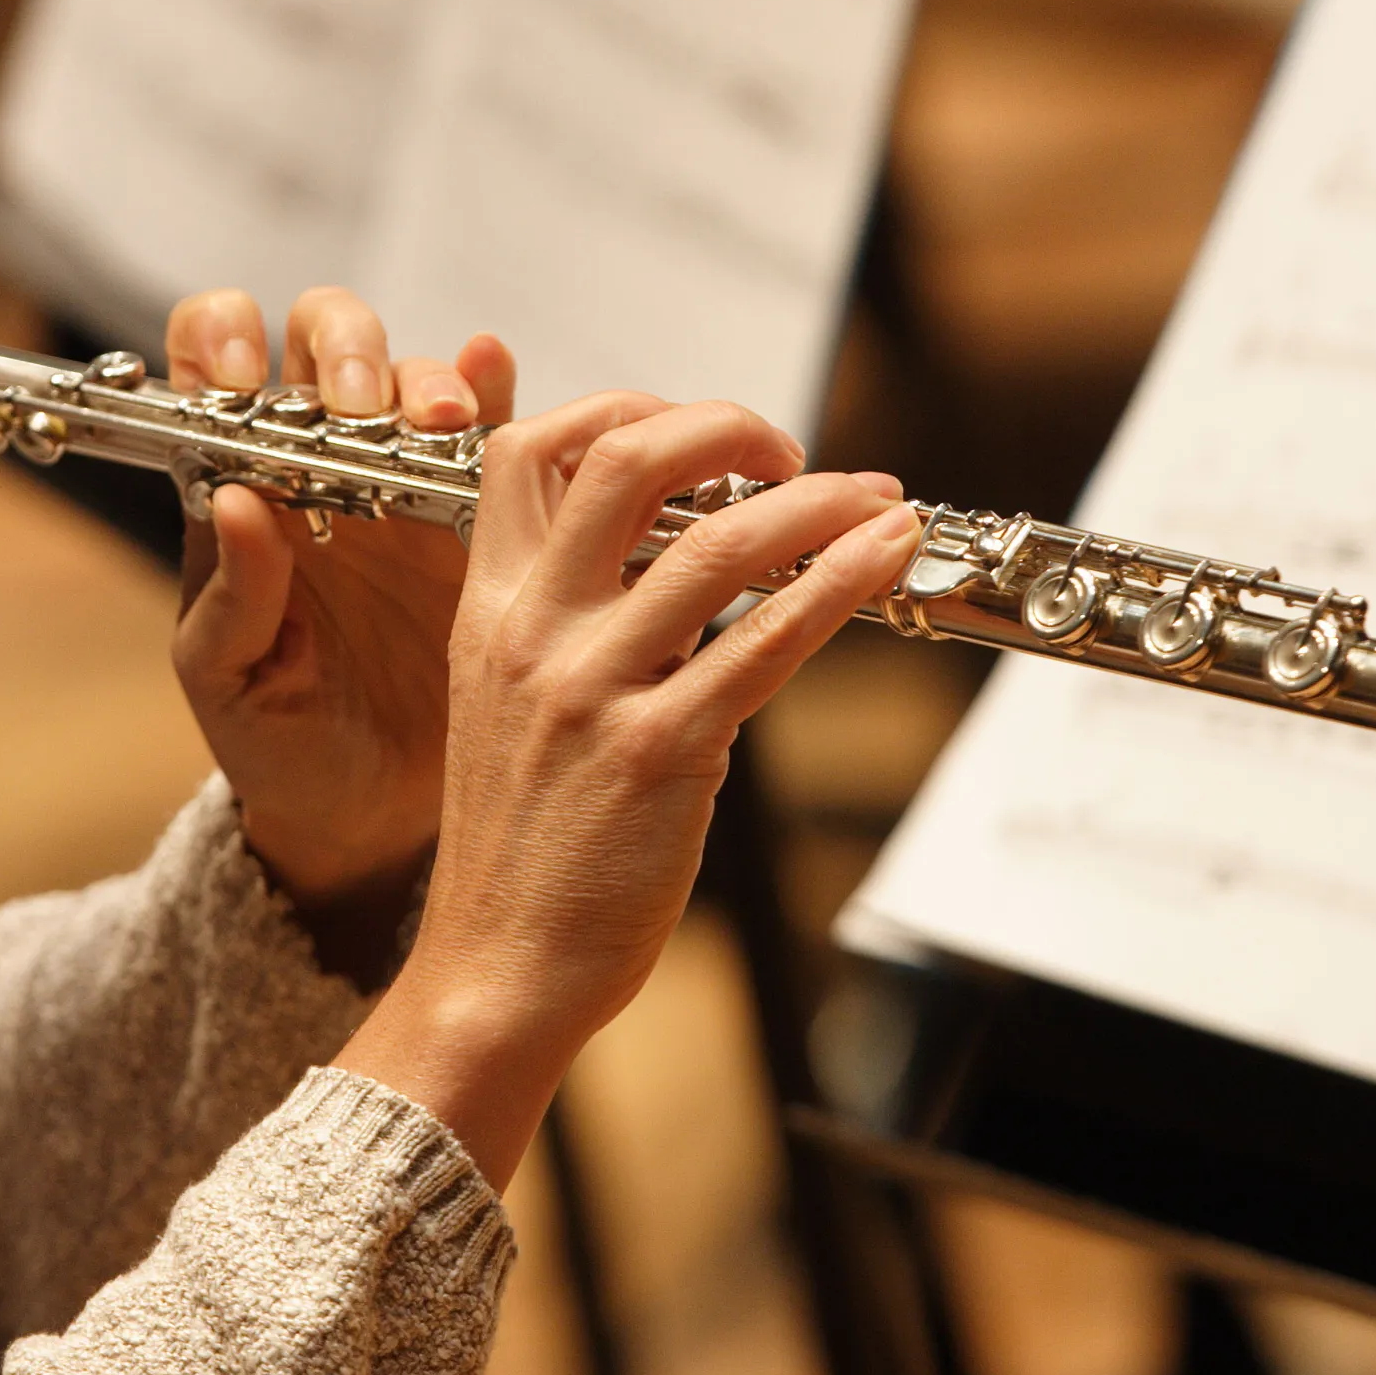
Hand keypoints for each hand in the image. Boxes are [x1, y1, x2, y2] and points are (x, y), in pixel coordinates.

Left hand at [165, 287, 515, 943]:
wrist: (370, 817)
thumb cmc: (278, 744)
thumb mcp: (229, 681)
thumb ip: (229, 597)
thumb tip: (236, 500)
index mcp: (244, 492)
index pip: (218, 368)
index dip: (226, 342)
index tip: (246, 375)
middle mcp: (324, 468)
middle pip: (328, 343)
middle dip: (343, 351)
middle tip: (358, 407)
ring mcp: (407, 485)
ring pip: (413, 377)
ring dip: (423, 379)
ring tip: (439, 423)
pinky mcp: (483, 518)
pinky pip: (498, 434)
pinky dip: (496, 389)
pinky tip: (492, 381)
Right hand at [333, 395, 920, 1185]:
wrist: (498, 964)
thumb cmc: (521, 841)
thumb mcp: (508, 699)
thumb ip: (565, 613)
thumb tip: (664, 544)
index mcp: (489, 608)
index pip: (529, 447)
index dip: (624, 409)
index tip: (698, 438)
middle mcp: (532, 631)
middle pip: (622, 458)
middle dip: (724, 427)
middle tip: (786, 449)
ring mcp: (591, 689)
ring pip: (716, 544)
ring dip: (816, 500)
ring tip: (874, 497)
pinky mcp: (657, 753)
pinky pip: (764, 642)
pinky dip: (840, 581)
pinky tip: (886, 553)